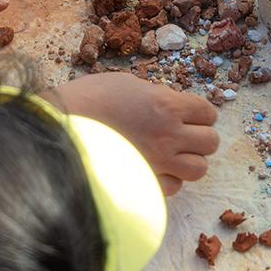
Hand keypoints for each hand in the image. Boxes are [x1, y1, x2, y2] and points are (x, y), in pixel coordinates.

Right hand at [52, 72, 219, 195]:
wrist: (60, 126)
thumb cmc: (88, 98)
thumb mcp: (127, 83)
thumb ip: (155, 95)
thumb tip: (170, 106)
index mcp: (166, 104)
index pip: (207, 112)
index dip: (200, 113)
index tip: (191, 114)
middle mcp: (168, 134)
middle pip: (210, 142)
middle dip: (200, 137)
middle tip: (184, 134)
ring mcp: (158, 162)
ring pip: (199, 168)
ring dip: (190, 160)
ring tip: (173, 154)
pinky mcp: (145, 182)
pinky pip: (174, 188)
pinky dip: (170, 180)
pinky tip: (155, 169)